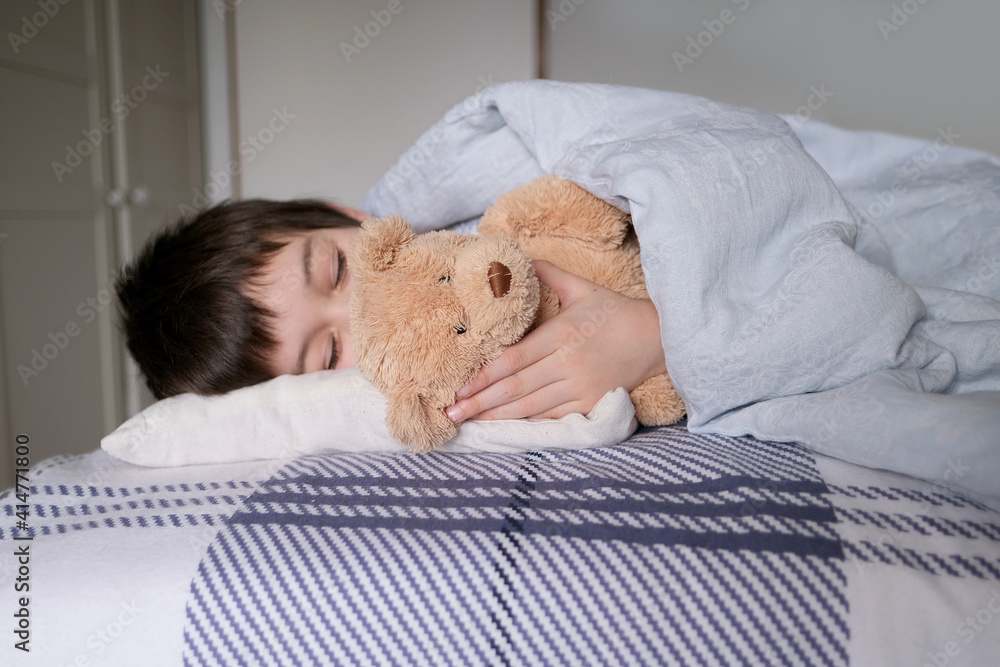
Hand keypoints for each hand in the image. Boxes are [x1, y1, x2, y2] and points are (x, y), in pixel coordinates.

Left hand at [444, 260, 666, 421]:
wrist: (656, 339)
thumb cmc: (614, 312)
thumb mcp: (581, 287)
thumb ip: (547, 274)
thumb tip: (515, 257)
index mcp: (561, 334)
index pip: (514, 359)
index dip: (484, 375)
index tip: (458, 386)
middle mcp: (568, 363)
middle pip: (516, 387)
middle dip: (480, 401)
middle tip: (451, 411)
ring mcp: (580, 387)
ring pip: (530, 406)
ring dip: (496, 416)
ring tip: (468, 423)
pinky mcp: (590, 404)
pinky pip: (551, 416)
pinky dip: (525, 422)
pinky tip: (502, 426)